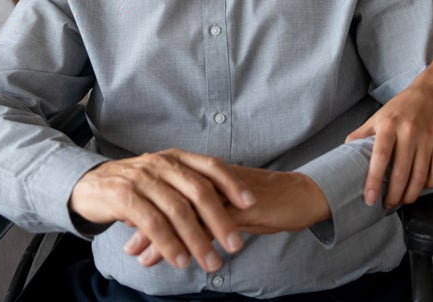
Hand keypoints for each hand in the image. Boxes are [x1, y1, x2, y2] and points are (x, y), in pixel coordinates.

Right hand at [68, 149, 253, 271]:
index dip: (232, 184)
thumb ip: (187, 188)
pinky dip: (169, 244)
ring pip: (177, 210)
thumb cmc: (133, 186)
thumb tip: (225, 208)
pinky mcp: (124, 196)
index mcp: (175, 157)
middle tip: (235, 245)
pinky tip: (181, 260)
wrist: (87, 185)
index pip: (211, 166)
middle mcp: (162, 163)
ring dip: (197, 240)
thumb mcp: (162, 179)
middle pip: (198, 191)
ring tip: (211, 262)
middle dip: (220, 220)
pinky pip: (153, 223)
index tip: (251, 204)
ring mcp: (143, 178)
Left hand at [120, 164, 329, 268]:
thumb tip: (190, 226)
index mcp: (212, 176)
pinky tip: (173, 257)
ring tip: (139, 255)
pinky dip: (185, 241)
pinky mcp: (237, 209)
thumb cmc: (273, 201)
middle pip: (170, 200)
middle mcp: (213, 181)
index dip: (150, 206)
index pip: (172, 189)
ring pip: (181, 213)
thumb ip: (213, 211)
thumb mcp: (237, 205)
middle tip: (128, 243)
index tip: (130, 223)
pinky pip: (205, 226)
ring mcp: (224, 194)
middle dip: (146, 223)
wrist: (305, 196)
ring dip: (159, 235)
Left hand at [345, 79, 432, 207]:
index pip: (380, 157)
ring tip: (403, 201)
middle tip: (387, 205)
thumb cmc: (403, 105)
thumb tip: (344, 151)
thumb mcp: (378, 115)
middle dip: (393, 195)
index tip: (369, 199)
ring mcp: (427, 138)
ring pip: (419, 176)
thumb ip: (362, 133)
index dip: (374, 181)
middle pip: (400, 172)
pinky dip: (430, 184)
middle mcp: (408, 132)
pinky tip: (422, 187)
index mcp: (388, 125)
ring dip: (411, 194)